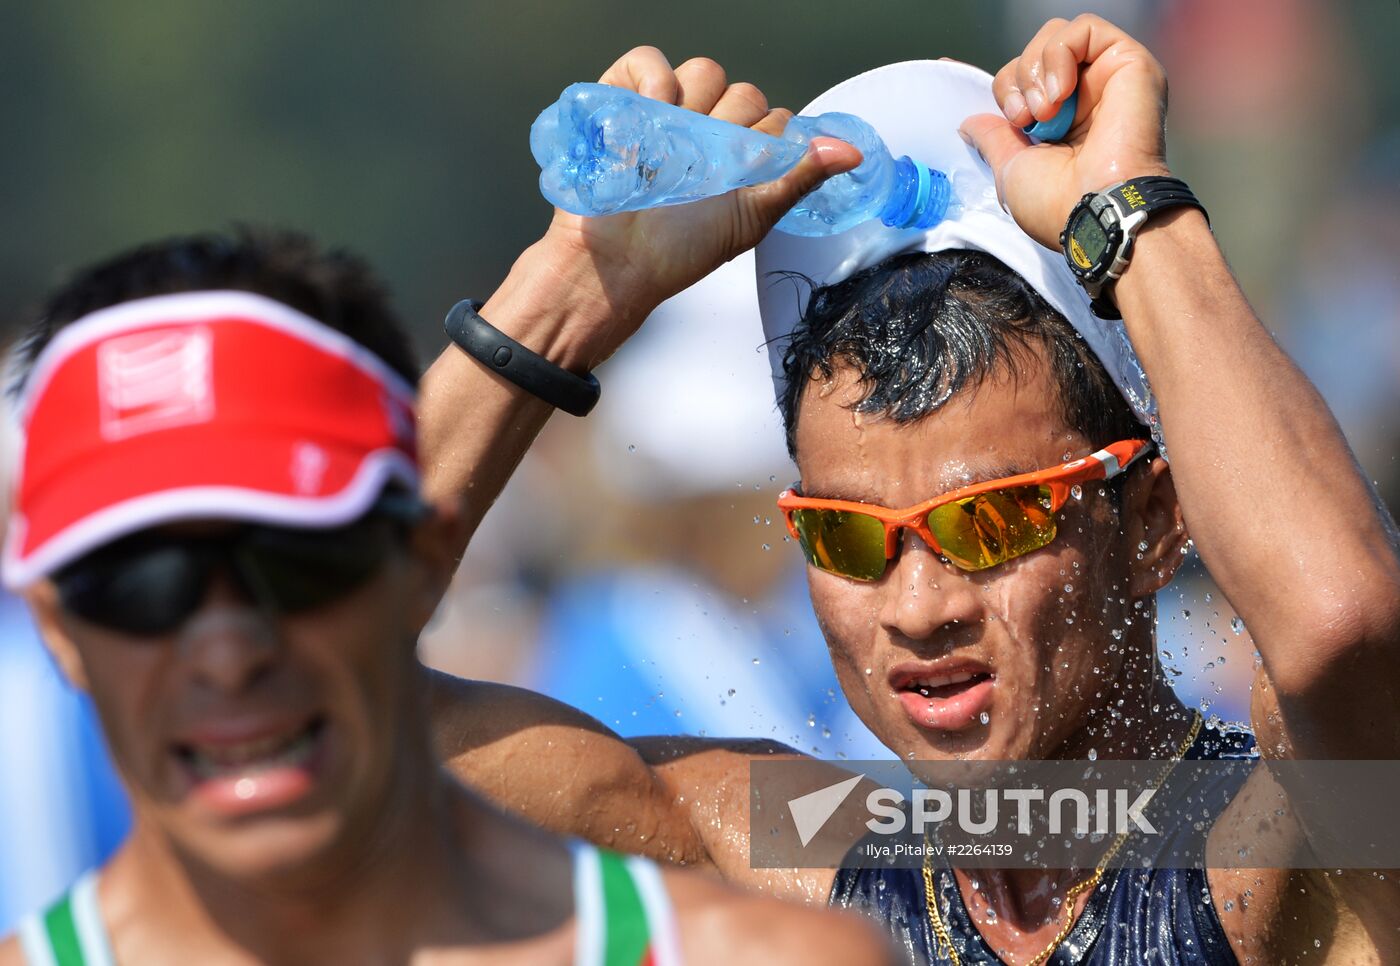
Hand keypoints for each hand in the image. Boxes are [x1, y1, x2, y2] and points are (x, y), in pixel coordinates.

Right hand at [530, 47, 859, 366]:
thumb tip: (851, 153)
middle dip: (729, 129)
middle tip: (703, 171)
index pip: (776, 118)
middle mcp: (707, 129)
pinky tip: (652, 116)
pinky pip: (649, 61)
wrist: (617, 264)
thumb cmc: (679, 250)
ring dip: (695, 107)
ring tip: (673, 152)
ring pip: (704, 71)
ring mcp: (667, 111)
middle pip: (743, 91)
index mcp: (741, 157)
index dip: (764, 141)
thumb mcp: (752, 216)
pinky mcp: (625, 98)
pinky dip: (653, 81)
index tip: (743, 173)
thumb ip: (800, 177)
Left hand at [958, 14, 1171, 250]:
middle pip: (1035, 55)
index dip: (1002, 82)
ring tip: (1044, 113)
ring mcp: (1108, 78)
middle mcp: (1086, 98)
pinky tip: (1061, 93)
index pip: (1024, 81)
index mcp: (1061, 125)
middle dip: (1015, 81)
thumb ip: (992, 139)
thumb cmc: (1057, 204)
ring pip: (1056, 36)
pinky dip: (1060, 54)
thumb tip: (969, 123)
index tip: (955, 75)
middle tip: (1023, 120)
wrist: (1096, 210)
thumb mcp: (1011, 170)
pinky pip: (1085, 28)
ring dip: (1035, 70)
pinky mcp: (1130, 62)